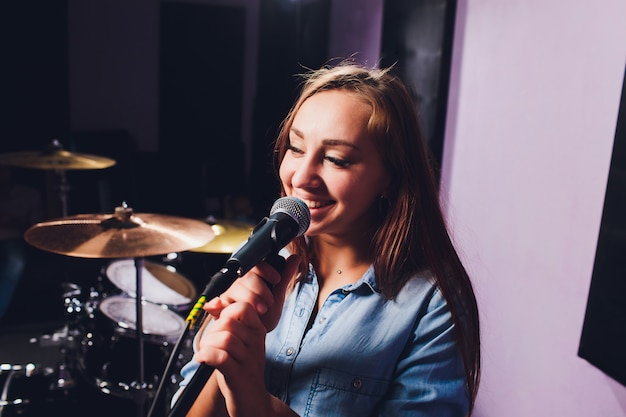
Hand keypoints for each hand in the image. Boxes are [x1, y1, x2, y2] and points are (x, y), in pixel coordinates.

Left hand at [195, 300, 270, 416]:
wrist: (253, 400)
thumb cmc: (241, 368)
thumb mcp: (238, 341)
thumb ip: (226, 321)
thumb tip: (212, 302)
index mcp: (258, 331)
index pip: (243, 307)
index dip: (225, 312)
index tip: (220, 326)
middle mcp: (257, 343)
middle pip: (229, 322)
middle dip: (212, 331)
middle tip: (210, 344)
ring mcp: (250, 360)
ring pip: (224, 338)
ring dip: (208, 344)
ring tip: (206, 353)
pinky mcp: (239, 376)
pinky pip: (220, 357)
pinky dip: (206, 356)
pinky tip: (202, 360)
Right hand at [203, 254, 300, 331]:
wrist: (254, 335)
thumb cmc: (264, 315)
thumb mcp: (278, 296)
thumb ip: (285, 277)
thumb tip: (296, 257)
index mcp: (250, 278)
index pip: (255, 265)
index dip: (266, 270)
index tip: (276, 279)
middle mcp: (236, 285)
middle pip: (245, 277)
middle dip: (259, 289)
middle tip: (269, 302)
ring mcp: (227, 297)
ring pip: (233, 290)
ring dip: (248, 299)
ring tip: (260, 311)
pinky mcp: (218, 311)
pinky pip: (212, 305)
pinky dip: (214, 304)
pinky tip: (218, 305)